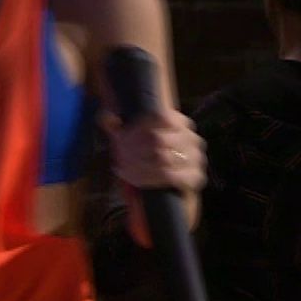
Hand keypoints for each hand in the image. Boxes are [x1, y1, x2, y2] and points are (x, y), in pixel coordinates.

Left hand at [100, 108, 202, 249]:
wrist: (164, 184)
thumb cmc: (145, 155)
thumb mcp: (129, 139)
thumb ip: (116, 126)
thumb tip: (105, 116)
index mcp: (177, 122)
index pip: (159, 117)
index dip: (137, 127)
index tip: (120, 137)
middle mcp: (190, 138)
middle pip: (158, 139)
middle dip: (134, 148)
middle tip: (119, 155)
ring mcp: (195, 158)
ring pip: (163, 158)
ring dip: (138, 164)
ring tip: (123, 168)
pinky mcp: (195, 177)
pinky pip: (170, 177)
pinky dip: (148, 178)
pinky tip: (134, 179)